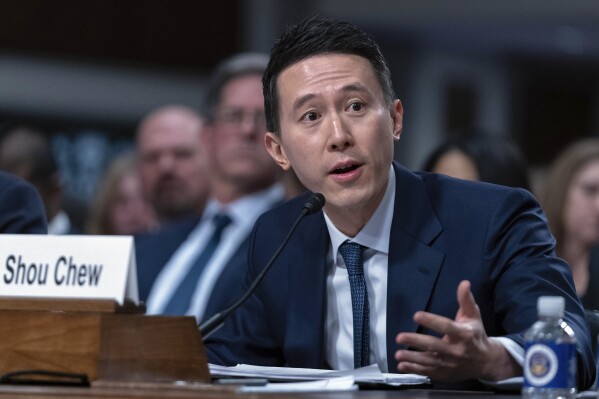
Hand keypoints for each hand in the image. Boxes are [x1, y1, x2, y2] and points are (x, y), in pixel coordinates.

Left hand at [394, 280, 519, 381]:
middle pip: (434, 346)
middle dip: (416, 342)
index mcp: (464, 335)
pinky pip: (428, 372)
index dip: (431, 321)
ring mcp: (451, 364)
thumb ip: (466, 300)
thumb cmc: (476, 335)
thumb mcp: (473, 316)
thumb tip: (464, 283)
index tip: (416, 315)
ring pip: (429, 361)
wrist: (486, 362)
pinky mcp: (446, 374)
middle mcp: (457, 350)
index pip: (446, 327)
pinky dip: (415, 370)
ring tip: (398, 353)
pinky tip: (402, 365)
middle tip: (400, 337)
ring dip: (412, 358)